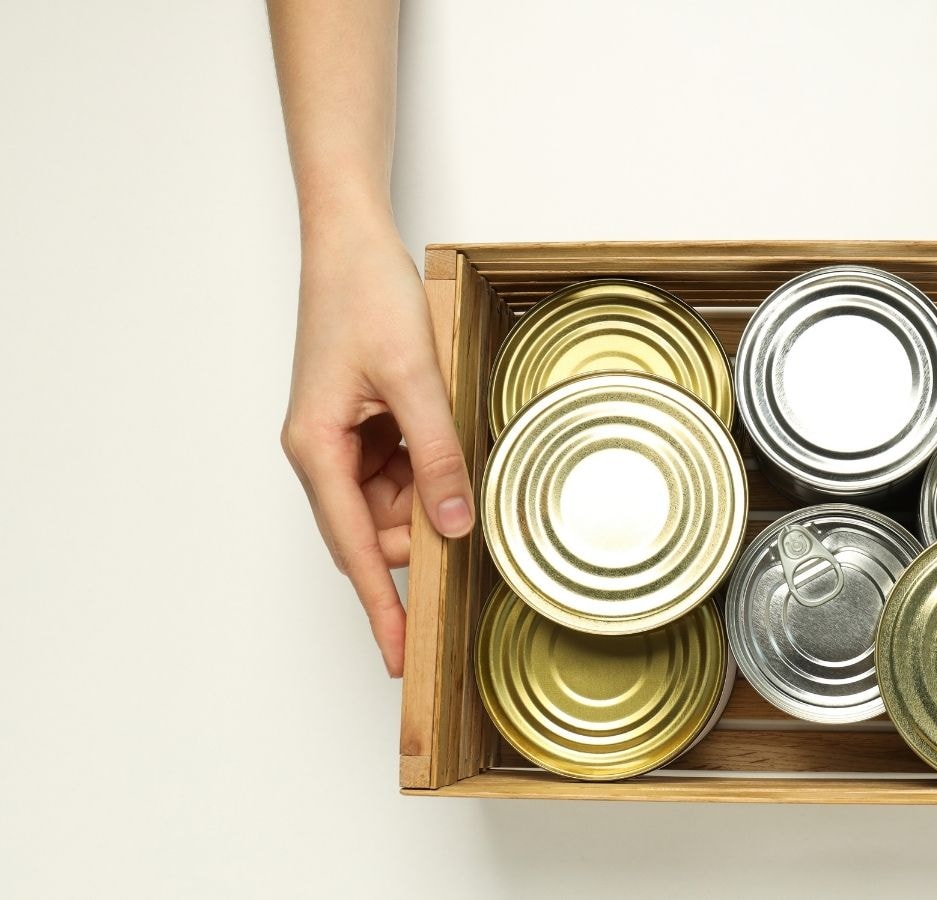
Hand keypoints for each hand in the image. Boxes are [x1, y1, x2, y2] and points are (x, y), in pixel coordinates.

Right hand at [280, 215, 474, 675]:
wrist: (350, 242)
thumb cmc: (362, 297)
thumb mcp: (414, 378)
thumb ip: (437, 455)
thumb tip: (453, 525)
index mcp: (317, 450)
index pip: (352, 551)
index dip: (382, 608)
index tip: (401, 657)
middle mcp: (324, 455)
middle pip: (380, 529)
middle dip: (426, 529)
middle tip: (472, 510)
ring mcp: (346, 442)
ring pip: (398, 501)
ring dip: (433, 489)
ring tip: (454, 436)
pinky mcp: (368, 426)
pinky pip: (404, 468)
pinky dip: (432, 463)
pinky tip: (447, 432)